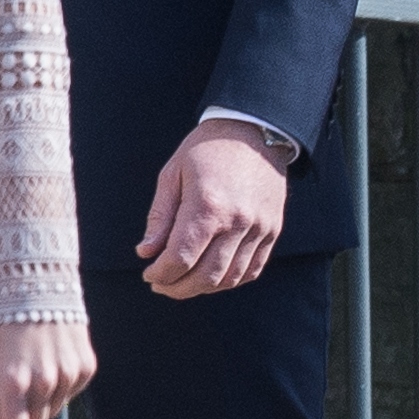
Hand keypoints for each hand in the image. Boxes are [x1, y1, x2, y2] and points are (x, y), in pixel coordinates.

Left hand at [0, 320, 94, 418]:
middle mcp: (42, 382)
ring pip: (53, 412)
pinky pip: (70, 394)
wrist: (37, 284)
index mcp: (12, 382)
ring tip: (34, 368)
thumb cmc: (4, 326)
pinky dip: (61, 385)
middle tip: (16, 393)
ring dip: (42, 400)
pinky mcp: (86, 368)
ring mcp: (67, 375)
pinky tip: (52, 360)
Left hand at [136, 120, 286, 297]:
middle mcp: (237, 221)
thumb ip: (160, 216)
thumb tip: (145, 252)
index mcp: (208, 206)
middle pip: (206, 276)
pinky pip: (252, 270)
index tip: (149, 275)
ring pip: (230, 278)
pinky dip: (230, 280)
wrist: (255, 130)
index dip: (161, 274)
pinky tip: (212, 276)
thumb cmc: (207, 149)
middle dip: (178, 288)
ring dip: (203, 288)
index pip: (181, 258)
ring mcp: (259, 228)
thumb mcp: (173, 174)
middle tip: (161, 285)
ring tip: (183, 282)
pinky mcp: (272, 230)